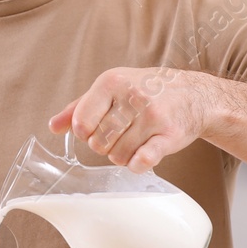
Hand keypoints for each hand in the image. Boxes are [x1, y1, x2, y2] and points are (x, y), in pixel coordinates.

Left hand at [50, 67, 220, 172]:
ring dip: (121, 155)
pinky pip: (142, 162)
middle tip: (117, 136)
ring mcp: (153, 116)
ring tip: (133, 141)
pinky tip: (143, 155)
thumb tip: (53, 126)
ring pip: (117, 156)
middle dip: (104, 146)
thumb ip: (79, 108)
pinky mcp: (170, 135)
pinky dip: (137, 165)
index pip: (81, 122)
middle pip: (98, 143)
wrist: (192, 94)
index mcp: (111, 82)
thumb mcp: (110, 89)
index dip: (84, 133)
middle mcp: (132, 97)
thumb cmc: (145, 91)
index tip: (95, 129)